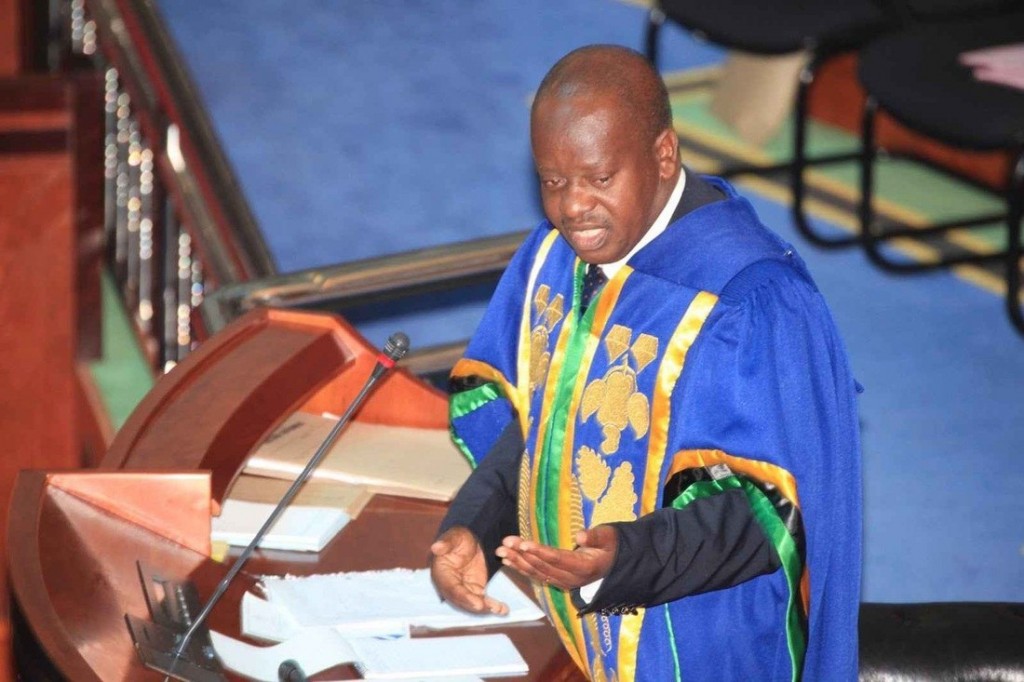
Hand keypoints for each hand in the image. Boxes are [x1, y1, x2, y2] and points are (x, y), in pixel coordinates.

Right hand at [429, 526, 508, 614]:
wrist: (468, 541)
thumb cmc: (458, 538)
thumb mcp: (453, 537)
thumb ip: (446, 543)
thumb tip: (435, 547)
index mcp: (442, 574)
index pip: (452, 589)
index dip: (463, 597)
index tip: (477, 603)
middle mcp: (450, 586)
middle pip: (462, 600)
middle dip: (475, 606)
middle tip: (489, 609)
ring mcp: (463, 590)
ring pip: (473, 603)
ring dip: (486, 608)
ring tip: (500, 610)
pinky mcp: (474, 590)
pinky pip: (482, 601)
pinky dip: (493, 606)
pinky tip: (504, 610)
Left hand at [496, 525, 617, 589]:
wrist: (614, 564)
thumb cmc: (611, 546)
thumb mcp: (609, 538)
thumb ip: (596, 537)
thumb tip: (580, 536)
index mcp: (584, 567)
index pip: (558, 559)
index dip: (540, 552)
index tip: (523, 544)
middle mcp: (571, 578)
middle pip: (543, 566)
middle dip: (522, 555)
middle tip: (505, 543)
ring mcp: (563, 582)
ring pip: (537, 573)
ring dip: (517, 562)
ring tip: (501, 551)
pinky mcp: (558, 581)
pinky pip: (537, 576)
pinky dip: (521, 568)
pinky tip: (508, 560)